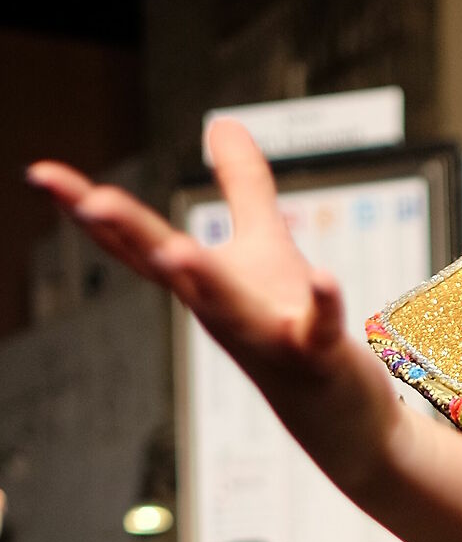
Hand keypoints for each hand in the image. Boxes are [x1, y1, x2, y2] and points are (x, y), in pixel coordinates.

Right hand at [27, 123, 394, 489]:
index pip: (135, 245)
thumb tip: (223, 120)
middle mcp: (221, 313)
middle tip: (92, 201)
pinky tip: (324, 277)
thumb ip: (243, 184)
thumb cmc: (292, 333)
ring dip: (204, 280)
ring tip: (176, 249)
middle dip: (132, 238)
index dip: (88, 211)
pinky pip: (318, 329)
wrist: (339, 421)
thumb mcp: (264, 247)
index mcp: (200, 285)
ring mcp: (268, 337)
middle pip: (169, 271)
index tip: (41, 173)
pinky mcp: (319, 356)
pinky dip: (322, 304)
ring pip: (229, 308)